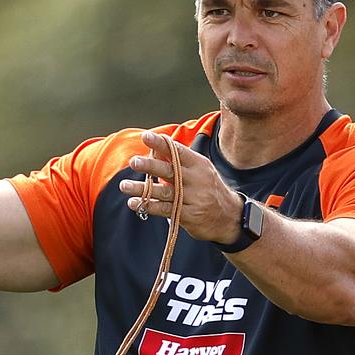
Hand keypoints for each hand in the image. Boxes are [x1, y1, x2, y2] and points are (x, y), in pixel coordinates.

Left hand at [119, 131, 242, 244]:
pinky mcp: (189, 216)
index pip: (178, 151)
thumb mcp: (200, 171)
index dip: (161, 144)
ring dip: (142, 189)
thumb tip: (156, 146)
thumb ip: (179, 161)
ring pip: (164, 192)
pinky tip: (134, 203)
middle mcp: (197, 180)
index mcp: (199, 165)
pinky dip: (148, 206)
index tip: (146, 137)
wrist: (230, 218)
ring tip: (123, 186)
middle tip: (133, 161)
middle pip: (171, 171)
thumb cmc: (209, 190)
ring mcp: (193, 199)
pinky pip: (165, 209)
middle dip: (151, 166)